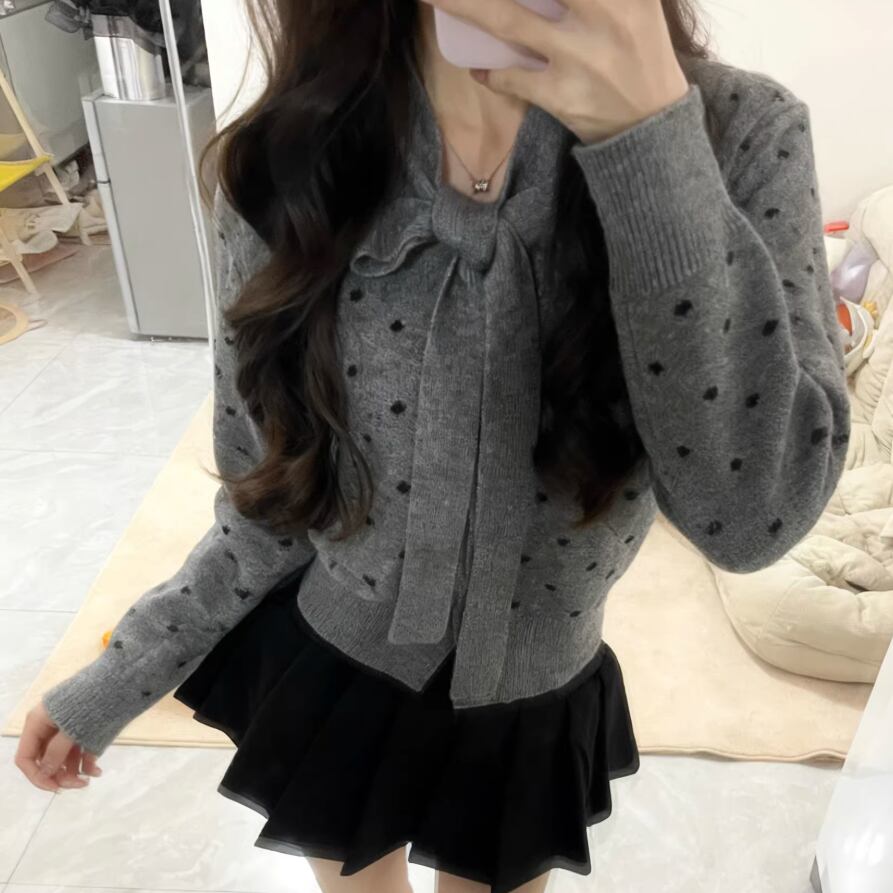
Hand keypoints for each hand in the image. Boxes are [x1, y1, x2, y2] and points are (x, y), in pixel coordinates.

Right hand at [14, 700, 101, 791]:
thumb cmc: (90, 702)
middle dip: (59, 775)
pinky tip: (97, 772)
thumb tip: (45, 773)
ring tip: (90, 779)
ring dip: (74, 772)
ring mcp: (68, 729)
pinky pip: (80, 752)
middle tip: (79, 784)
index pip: (25, 757)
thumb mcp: (71, 729)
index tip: (55, 788)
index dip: (36, 776)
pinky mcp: (85, 730)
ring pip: (64, 759)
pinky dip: (86, 764)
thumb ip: (56, 752)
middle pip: (46, 760)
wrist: (119, 681)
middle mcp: (50, 727)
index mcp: (38, 723)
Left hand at [421, 0, 690, 143]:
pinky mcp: (562, 95)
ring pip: (509, 21)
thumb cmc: (639, 50)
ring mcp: (578, 57)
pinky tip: (478, 66)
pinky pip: (513, 79)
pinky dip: (491, 72)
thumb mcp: (636, 3)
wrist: (650, 121)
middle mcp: (602, 16)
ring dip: (465, 6)